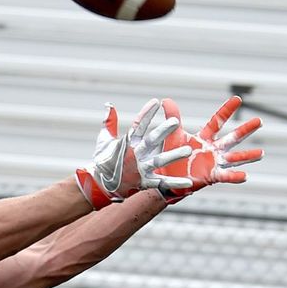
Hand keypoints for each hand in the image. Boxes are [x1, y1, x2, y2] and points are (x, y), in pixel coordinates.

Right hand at [76, 98, 190, 208]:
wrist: (98, 186)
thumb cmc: (103, 161)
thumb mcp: (104, 141)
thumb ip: (109, 122)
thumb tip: (109, 105)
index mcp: (126, 143)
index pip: (137, 125)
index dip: (146, 113)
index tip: (156, 102)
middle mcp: (134, 155)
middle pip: (150, 141)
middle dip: (163, 131)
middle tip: (175, 122)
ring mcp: (139, 169)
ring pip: (159, 161)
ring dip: (173, 156)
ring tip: (188, 150)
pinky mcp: (144, 183)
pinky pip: (161, 183)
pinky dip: (174, 183)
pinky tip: (188, 182)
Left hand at [153, 96, 263, 202]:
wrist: (167, 176)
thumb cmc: (172, 155)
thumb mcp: (173, 135)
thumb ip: (172, 118)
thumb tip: (166, 100)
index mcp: (205, 138)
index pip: (218, 121)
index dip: (227, 110)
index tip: (238, 98)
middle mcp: (213, 149)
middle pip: (232, 138)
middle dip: (245, 130)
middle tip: (259, 121)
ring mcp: (214, 163)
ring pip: (234, 158)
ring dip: (247, 156)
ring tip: (261, 153)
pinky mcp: (211, 176)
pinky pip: (225, 176)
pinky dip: (234, 176)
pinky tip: (245, 176)